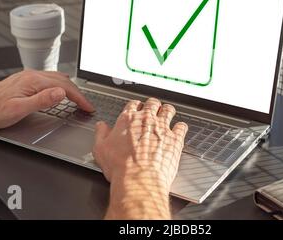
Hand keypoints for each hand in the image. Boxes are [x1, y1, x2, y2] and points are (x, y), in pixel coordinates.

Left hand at [0, 70, 93, 128]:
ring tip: (78, 98)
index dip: (79, 98)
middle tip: (87, 105)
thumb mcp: (19, 109)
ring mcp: (29, 77)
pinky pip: (49, 79)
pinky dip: (61, 85)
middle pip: (63, 81)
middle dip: (78, 93)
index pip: (64, 87)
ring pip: (57, 78)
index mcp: (33, 81)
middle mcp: (32, 75)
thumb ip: (42, 100)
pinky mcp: (25, 80)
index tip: (88, 107)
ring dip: (70, 88)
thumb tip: (62, 92)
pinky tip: (61, 90)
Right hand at [93, 97, 186, 218]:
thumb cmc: (120, 167)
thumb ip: (101, 134)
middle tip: (153, 110)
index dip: (136, 106)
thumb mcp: (100, 149)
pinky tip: (179, 129)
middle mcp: (147, 120)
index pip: (134, 104)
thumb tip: (101, 126)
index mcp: (128, 119)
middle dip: (153, 105)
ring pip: (169, 110)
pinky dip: (181, 127)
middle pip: (153, 103)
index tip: (136, 110)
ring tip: (167, 114)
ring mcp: (163, 128)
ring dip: (168, 111)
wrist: (139, 179)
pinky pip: (182, 126)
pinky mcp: (175, 139)